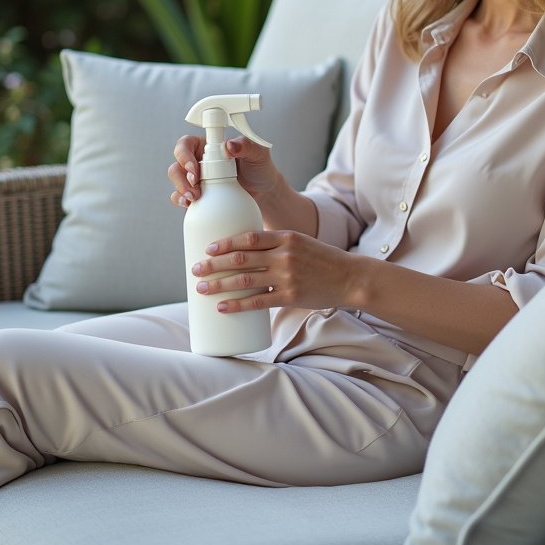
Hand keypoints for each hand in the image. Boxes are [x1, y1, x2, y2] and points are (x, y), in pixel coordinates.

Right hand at [167, 135, 280, 208]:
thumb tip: (229, 145)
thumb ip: (246, 146)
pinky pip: (181, 197)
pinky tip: (190, 204)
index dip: (184, 154)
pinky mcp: (198, 195)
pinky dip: (181, 200)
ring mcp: (196, 179)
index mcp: (208, 146)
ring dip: (181, 189)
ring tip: (194, 197)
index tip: (195, 168)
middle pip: (177, 164)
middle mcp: (198, 161)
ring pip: (176, 181)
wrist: (264, 191)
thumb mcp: (258, 153)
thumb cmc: (260, 167)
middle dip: (181, 176)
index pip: (186, 144)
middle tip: (195, 184)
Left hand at [189, 230, 359, 312]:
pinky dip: (238, 305)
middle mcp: (285, 255)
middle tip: (196, 269)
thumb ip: (276, 245)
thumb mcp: (300, 243)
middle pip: (241, 259)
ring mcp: (287, 277)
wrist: (349, 277)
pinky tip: (223, 307)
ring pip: (245, 280)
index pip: (249, 237)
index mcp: (286, 238)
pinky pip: (258, 302)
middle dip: (214, 264)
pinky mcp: (290, 296)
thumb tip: (244, 252)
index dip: (226, 243)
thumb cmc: (322, 260)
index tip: (208, 247)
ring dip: (220, 284)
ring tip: (202, 288)